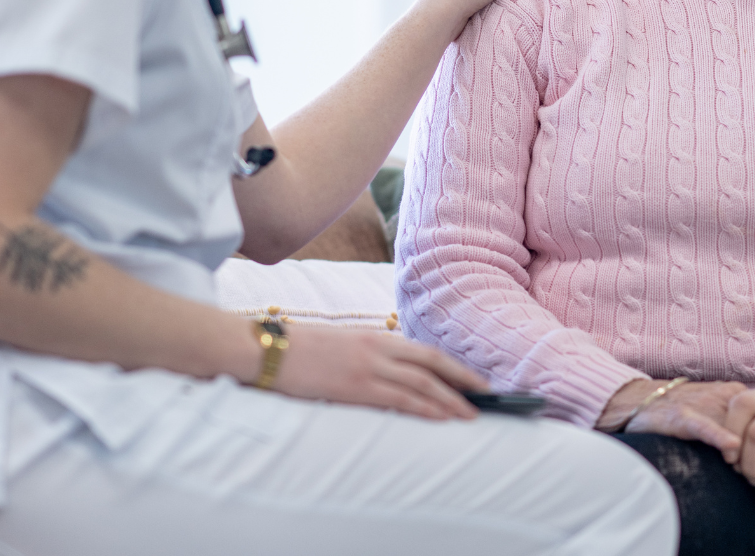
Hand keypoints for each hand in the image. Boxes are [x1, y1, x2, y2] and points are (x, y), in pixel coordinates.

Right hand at [267, 325, 487, 420]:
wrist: (269, 351)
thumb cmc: (301, 352)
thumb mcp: (343, 346)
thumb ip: (370, 357)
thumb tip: (395, 376)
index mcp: (375, 337)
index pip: (424, 352)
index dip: (452, 366)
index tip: (472, 380)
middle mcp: (377, 348)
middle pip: (432, 364)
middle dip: (462, 381)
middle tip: (485, 396)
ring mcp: (368, 366)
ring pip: (422, 384)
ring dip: (450, 400)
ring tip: (470, 415)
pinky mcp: (356, 386)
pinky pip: (400, 399)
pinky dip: (425, 408)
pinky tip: (441, 417)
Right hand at [597, 378, 745, 452]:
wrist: (639, 400)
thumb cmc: (679, 408)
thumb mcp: (715, 409)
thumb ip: (738, 422)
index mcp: (735, 393)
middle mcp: (724, 396)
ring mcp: (704, 405)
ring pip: (736, 429)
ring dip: (745, 455)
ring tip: (748, 477)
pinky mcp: (683, 417)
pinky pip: (705, 427)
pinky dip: (719, 437)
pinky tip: (731, 449)